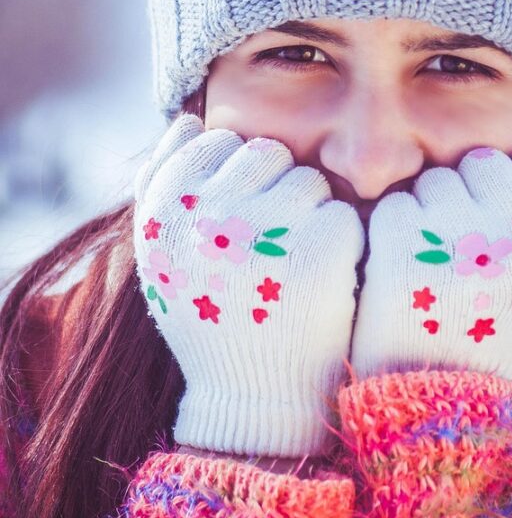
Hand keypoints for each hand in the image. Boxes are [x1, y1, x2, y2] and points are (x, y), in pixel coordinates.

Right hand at [133, 115, 364, 456]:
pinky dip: (341, 244)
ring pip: (309, 179)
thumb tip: (189, 119)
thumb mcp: (163, 255)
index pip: (214, 141)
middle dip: (276, 188)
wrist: (253, 398)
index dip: (235, 178)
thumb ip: (163, 184)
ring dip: (310, 214)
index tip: (238, 223)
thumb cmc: (211, 317)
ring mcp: (266, 230)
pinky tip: (322, 282)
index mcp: (164, 211)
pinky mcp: (322, 250)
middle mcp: (208, 214)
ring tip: (293, 267)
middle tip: (271, 246)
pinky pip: (342, 213)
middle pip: (266, 152)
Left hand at [351, 147, 511, 381]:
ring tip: (433, 263)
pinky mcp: (401, 246)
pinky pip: (395, 204)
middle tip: (462, 244)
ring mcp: (455, 237)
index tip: (502, 227)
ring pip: (436, 179)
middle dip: (469, 194)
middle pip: (483, 163)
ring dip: (429, 211)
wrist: (445, 405)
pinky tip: (403, 271)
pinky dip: (392, 232)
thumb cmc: (510, 341)